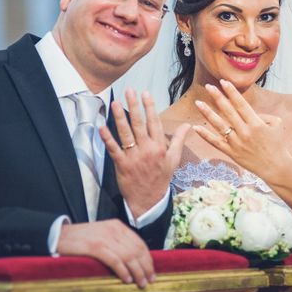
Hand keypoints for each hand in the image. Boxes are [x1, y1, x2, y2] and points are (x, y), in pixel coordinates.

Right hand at [57, 220, 153, 287]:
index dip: (148, 259)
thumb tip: (134, 260)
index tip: (152, 271)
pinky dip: (123, 271)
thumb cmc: (81, 239)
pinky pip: (114, 260)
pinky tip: (126, 279)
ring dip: (137, 272)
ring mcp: (104, 237)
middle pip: (136, 250)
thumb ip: (118, 243)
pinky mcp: (95, 246)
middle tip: (149, 280)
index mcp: (117, 226)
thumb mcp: (103, 235)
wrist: (59, 235)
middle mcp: (113, 229)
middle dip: (145, 267)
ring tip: (140, 283)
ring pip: (128, 256)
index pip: (139, 243)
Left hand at [100, 89, 189, 217]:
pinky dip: (108, 138)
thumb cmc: (161, 178)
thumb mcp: (174, 159)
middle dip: (135, 106)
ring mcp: (134, 157)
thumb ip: (180, 140)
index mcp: (160, 146)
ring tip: (116, 103)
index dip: (150, 107)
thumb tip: (189, 125)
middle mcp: (147, 149)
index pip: (155, 122)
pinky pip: (114, 149)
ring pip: (126, 134)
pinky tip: (102, 127)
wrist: (149, 201)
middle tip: (129, 91)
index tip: (145, 93)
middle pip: (140, 124)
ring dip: (120, 118)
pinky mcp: (122, 165)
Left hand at [192, 79, 289, 176]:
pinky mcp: (231, 153)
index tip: (223, 81)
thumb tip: (247, 111)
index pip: (241, 104)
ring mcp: (237, 143)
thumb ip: (263, 114)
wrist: (276, 167)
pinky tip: (196, 127)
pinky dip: (205, 135)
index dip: (231, 92)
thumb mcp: (276, 124)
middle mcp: (245, 132)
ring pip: (219, 125)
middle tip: (208, 86)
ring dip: (207, 113)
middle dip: (217, 97)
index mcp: (256, 123)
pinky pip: (216, 143)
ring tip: (198, 103)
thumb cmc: (277, 143)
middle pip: (228, 111)